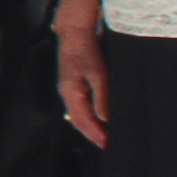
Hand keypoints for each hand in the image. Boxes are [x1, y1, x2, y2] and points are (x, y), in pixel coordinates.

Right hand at [56, 7, 110, 144]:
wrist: (75, 31)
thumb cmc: (87, 50)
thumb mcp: (98, 73)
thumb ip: (102, 96)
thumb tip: (106, 119)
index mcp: (71, 93)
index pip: (83, 121)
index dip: (95, 135)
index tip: (109, 146)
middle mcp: (67, 93)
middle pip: (78, 121)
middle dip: (92, 134)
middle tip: (108, 145)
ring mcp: (69, 88)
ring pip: (79, 114)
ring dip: (90, 126)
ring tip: (105, 135)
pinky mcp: (73, 83)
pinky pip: (80, 106)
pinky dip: (89, 116)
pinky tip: (99, 117)